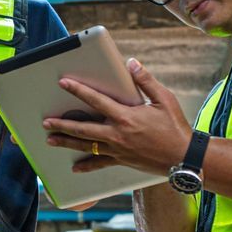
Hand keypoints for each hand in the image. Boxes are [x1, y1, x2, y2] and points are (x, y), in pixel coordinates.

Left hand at [42, 58, 193, 175]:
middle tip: (45, 121)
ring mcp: (118, 149)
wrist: (185, 158)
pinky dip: (86, 166)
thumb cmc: (175, 127)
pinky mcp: (122, 160)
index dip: (78, 90)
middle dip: (62, 124)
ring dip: (67, 142)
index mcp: (126, 117)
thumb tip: (131, 63)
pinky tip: (74, 168)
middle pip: (83, 128)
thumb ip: (146, 81)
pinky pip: (100, 163)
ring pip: (86, 146)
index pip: (96, 100)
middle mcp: (117, 134)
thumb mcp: (164, 99)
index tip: (64, 83)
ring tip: (50, 140)